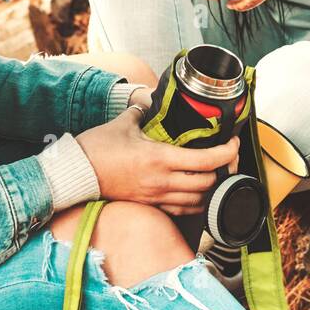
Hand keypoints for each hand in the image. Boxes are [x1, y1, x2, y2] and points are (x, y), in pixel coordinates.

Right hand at [75, 109, 238, 215]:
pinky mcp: (150, 205)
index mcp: (160, 158)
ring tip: (217, 173)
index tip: (233, 141)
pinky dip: (196, 202)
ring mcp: (156, 197)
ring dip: (212, 188)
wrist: (75, 174)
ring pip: (198, 201)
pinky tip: (199, 191)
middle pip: (208, 183)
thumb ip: (143, 110)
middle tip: (228, 156)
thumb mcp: (124, 123)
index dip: (228, 152)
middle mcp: (162, 181)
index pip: (206, 160)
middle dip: (224, 170)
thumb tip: (151, 100)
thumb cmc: (97, 148)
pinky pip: (182, 210)